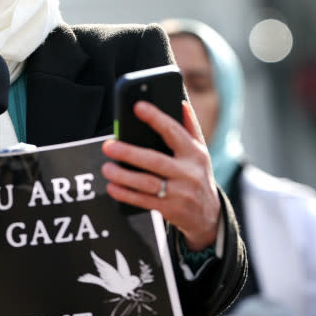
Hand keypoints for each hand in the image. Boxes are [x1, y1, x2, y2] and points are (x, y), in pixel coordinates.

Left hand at [101, 100, 219, 250]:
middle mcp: (188, 172)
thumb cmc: (197, 175)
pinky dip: (126, 194)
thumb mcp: (200, 152)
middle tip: (108, 145)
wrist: (208, 215)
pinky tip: (112, 187)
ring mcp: (180, 193)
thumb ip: (189, 127)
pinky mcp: (170, 209)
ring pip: (147, 183)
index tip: (137, 106)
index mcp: (194, 153)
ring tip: (106, 167)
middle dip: (129, 152)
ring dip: (124, 176)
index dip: (156, 118)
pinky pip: (144, 201)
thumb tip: (180, 101)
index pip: (174, 132)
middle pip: (155, 160)